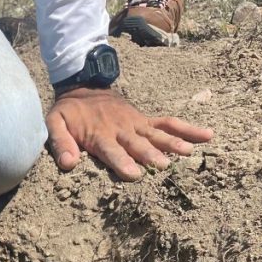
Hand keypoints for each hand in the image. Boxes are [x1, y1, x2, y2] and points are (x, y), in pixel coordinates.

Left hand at [46, 87, 212, 180]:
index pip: (111, 151)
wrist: (83, 87)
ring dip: (173, 143)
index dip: (122, 162)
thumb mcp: (54, 124)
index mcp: (99, 134)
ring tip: (189, 153)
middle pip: (137, 144)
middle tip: (164, 166)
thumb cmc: (68, 112)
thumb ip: (60, 143)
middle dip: (150, 155)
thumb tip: (68, 164)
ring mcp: (136, 124)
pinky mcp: (145, 121)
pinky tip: (207, 136)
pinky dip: (187, 128)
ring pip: (157, 134)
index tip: (134, 174)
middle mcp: (121, 129)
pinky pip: (168, 123)